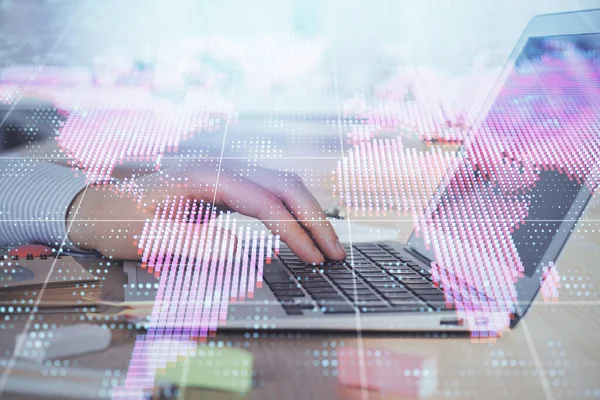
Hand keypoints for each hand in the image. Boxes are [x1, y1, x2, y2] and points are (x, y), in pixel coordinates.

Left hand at [66, 161, 345, 262]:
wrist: (100, 206)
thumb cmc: (120, 222)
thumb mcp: (147, 236)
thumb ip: (189, 241)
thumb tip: (235, 247)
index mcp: (205, 177)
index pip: (265, 202)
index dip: (293, 231)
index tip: (314, 258)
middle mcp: (222, 167)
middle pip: (284, 185)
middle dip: (315, 219)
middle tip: (336, 252)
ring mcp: (227, 171)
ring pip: (283, 184)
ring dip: (309, 212)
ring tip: (328, 243)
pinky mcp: (227, 184)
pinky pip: (271, 191)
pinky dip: (293, 210)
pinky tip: (301, 229)